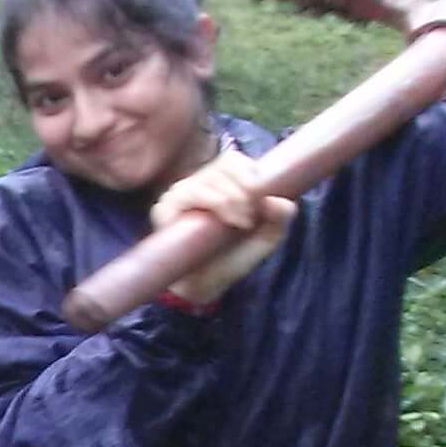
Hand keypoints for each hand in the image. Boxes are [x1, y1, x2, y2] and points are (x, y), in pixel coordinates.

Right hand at [150, 151, 294, 304]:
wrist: (204, 286)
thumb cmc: (231, 259)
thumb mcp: (265, 239)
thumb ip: (280, 219)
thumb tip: (278, 200)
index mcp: (223, 183)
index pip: (235, 160)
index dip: (250, 172)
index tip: (261, 197)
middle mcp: (200, 182)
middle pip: (226, 163)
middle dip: (245, 188)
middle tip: (251, 216)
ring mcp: (181, 192)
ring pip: (210, 177)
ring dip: (232, 198)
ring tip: (241, 223)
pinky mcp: (165, 207)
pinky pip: (191, 192)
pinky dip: (214, 202)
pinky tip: (223, 221)